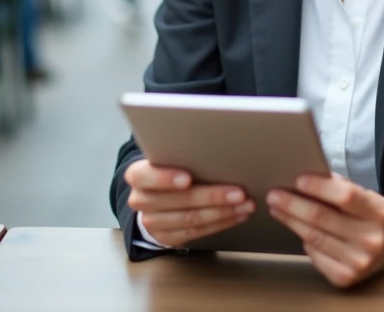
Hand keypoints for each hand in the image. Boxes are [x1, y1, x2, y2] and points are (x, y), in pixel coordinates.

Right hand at [124, 159, 254, 247]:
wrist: (156, 197)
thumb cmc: (170, 168)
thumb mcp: (169, 156)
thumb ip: (182, 153)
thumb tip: (216, 147)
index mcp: (138, 175)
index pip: (143, 176)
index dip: (164, 178)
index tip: (188, 178)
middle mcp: (141, 200)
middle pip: (177, 201)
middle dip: (211, 196)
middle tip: (238, 192)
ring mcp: (153, 222)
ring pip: (191, 218)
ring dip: (222, 211)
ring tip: (245, 203)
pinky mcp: (167, 237)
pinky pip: (197, 232)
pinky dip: (221, 223)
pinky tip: (237, 214)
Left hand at [267, 174, 383, 287]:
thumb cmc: (371, 213)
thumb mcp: (365, 194)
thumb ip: (337, 186)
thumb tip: (303, 180)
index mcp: (378, 213)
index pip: (345, 196)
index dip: (319, 187)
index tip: (298, 179)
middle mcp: (371, 240)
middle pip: (322, 218)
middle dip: (293, 204)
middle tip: (274, 194)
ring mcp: (359, 262)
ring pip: (313, 238)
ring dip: (290, 220)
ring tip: (276, 208)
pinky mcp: (346, 277)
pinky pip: (314, 255)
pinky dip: (304, 240)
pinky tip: (297, 229)